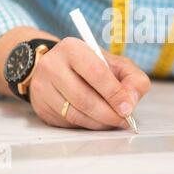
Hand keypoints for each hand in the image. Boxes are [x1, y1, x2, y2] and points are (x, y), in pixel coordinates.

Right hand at [0, 27, 150, 129]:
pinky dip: (87, 125)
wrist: (57, 66)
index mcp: (72, 49)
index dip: (114, 93)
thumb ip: (132, 79)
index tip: (127, 108)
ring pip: (75, 114)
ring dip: (99, 123)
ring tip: (113, 121)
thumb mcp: (116, 63)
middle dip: (108, 114)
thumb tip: (131, 102)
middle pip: (83, 98)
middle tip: (123, 120)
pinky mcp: (41, 106)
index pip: (96, 73)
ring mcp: (43, 87)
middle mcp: (52, 66)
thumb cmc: (91, 65)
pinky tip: (96, 120)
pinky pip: (67, 122)